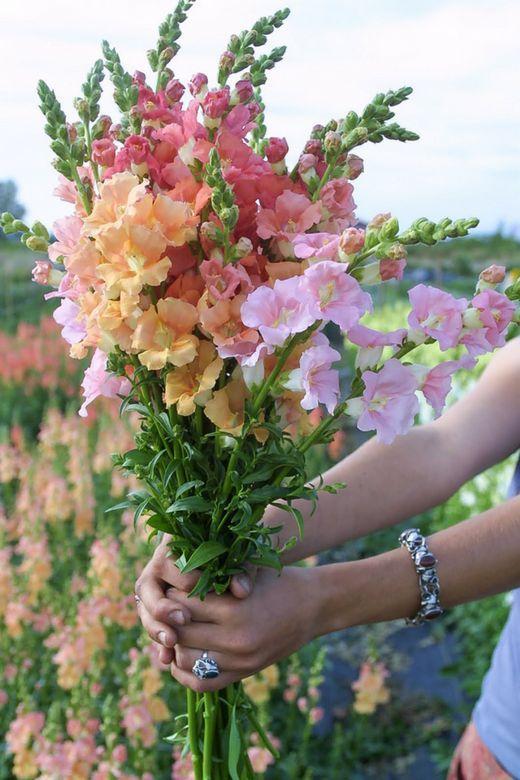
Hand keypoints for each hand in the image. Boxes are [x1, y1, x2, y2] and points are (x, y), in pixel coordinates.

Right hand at [134, 537, 254, 664]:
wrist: (231, 558)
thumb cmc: (236, 551)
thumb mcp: (240, 555)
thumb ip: (242, 568)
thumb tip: (242, 590)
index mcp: (173, 545)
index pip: (170, 562)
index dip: (185, 577)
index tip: (201, 589)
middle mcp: (158, 566)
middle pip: (147, 588)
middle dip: (162, 607)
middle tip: (183, 620)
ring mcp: (156, 589)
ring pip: (146, 610)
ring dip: (156, 628)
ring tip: (172, 642)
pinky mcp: (159, 609)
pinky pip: (154, 626)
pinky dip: (160, 641)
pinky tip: (168, 658)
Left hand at [166, 566, 320, 691]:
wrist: (313, 606)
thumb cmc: (278, 582)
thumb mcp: (248, 574)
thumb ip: (214, 580)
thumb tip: (173, 589)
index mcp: (235, 610)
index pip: (185, 606)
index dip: (172, 596)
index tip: (170, 588)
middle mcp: (236, 639)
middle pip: (182, 634)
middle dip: (169, 621)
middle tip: (166, 610)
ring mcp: (240, 661)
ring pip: (187, 660)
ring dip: (174, 646)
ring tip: (173, 629)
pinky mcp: (244, 674)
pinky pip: (203, 683)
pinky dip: (185, 673)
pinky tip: (179, 656)